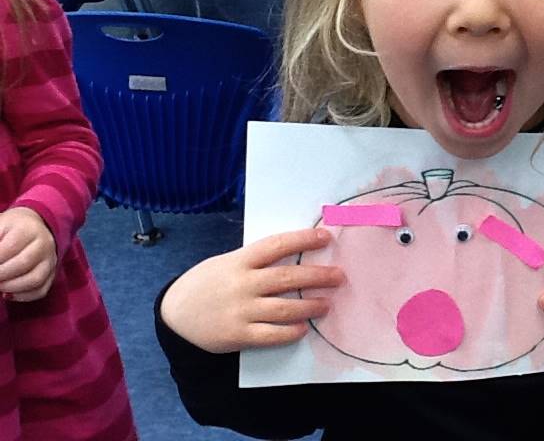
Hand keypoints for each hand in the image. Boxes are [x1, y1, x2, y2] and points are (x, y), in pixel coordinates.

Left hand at [0, 207, 56, 301]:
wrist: (33, 227)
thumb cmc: (9, 229)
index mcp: (28, 228)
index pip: (10, 247)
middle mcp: (44, 244)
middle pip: (23, 263)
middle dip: (0, 274)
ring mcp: (50, 260)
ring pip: (35, 279)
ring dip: (11, 287)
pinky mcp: (52, 274)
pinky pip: (41, 290)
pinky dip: (22, 296)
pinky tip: (7, 293)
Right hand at [160, 228, 343, 353]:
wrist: (175, 314)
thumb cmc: (208, 283)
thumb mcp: (227, 263)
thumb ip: (255, 261)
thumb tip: (295, 253)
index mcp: (239, 261)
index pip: (276, 245)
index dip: (303, 239)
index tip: (325, 236)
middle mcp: (242, 284)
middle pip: (287, 277)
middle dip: (317, 276)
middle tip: (339, 276)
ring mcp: (240, 311)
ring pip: (284, 308)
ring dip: (310, 305)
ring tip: (327, 303)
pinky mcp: (238, 335)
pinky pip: (271, 334)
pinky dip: (290, 331)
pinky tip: (303, 328)